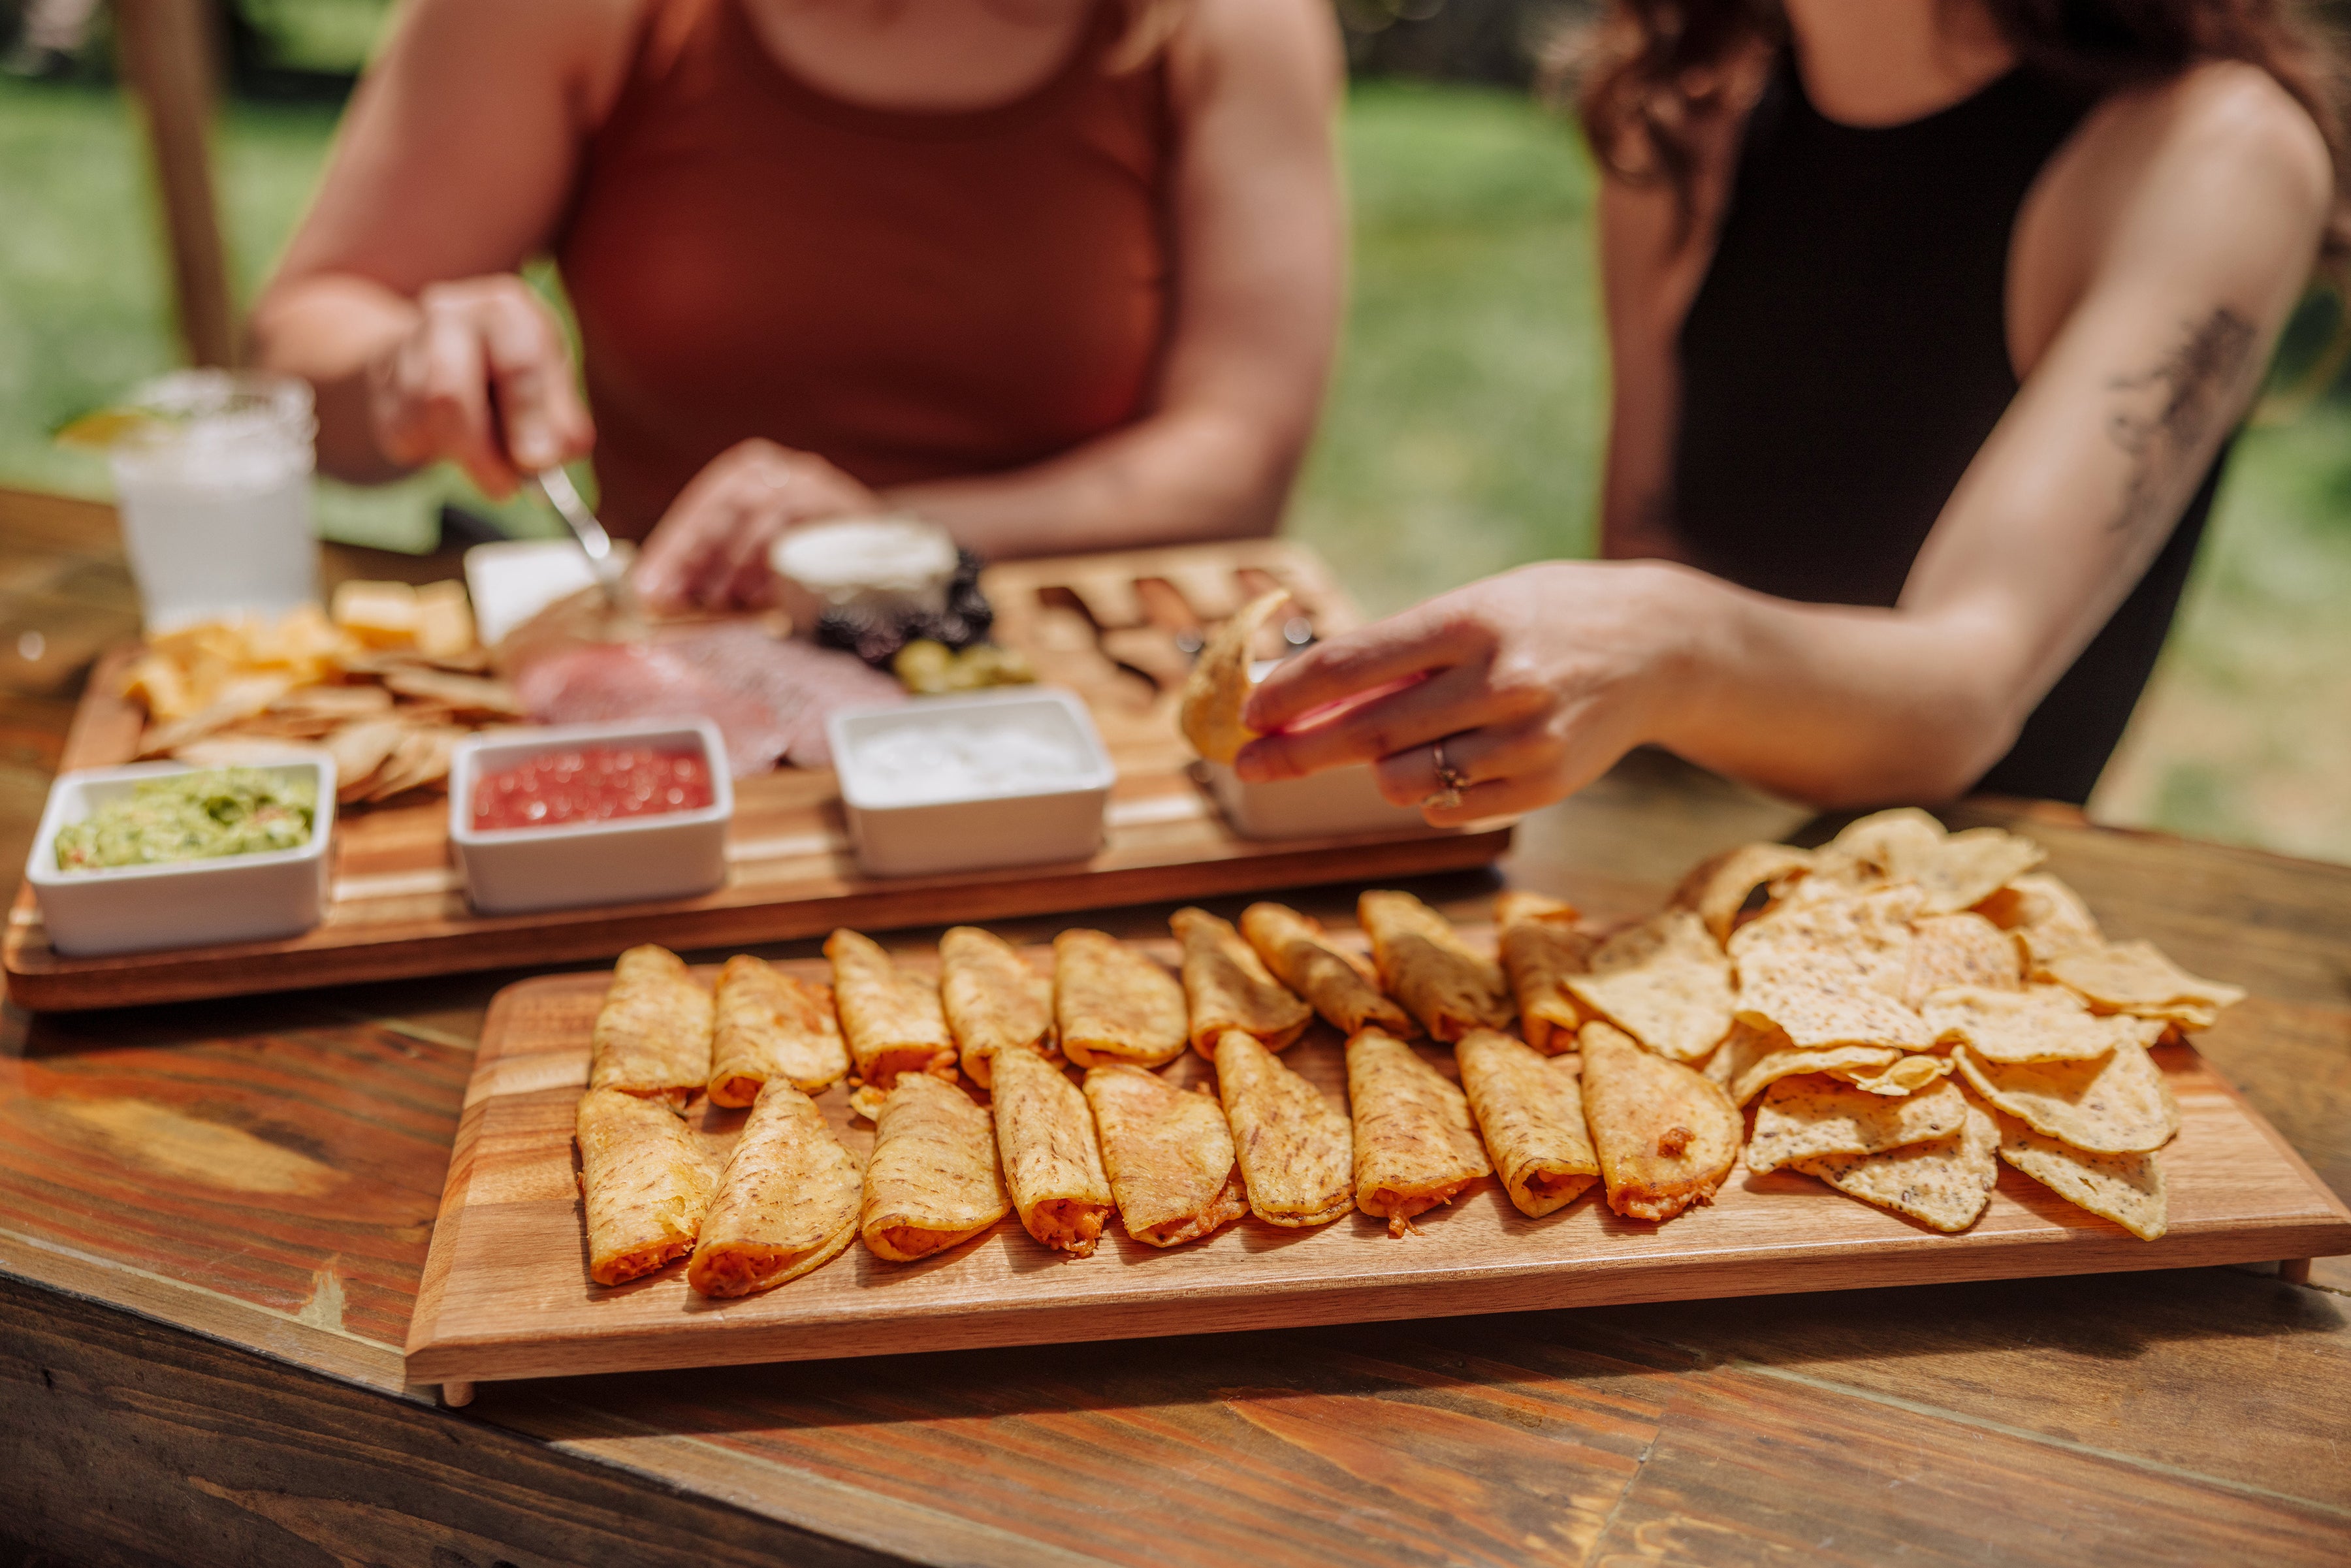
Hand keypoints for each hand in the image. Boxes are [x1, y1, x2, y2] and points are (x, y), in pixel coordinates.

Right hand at [366, 275, 592, 496]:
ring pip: (421, 418)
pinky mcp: (378, 377)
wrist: (437, 358)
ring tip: (484, 460)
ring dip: (459, 454)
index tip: (536, 462)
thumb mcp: (548, 392)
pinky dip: (430, 450)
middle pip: (448, 392)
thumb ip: (560, 422)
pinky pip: (402, 432)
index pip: (519, 362)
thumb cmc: (508, 379)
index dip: (529, 417)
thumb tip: (563, 447)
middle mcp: (451, 312)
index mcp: (507, 309)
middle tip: (504, 487)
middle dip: (479, 450)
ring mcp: (406, 342)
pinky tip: (445, 440)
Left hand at [633, 439, 882, 610]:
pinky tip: (760, 596)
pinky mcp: (840, 505)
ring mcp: (812, 482)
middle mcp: (779, 468)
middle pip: (726, 504)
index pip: (702, 505)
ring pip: (761, 514)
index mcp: (749, 470)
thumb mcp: (757, 544)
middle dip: (693, 554)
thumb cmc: (809, 550)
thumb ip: (717, 558)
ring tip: (719, 600)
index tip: (648, 587)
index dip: (671, 547)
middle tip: (672, 596)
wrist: (886, 544)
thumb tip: (663, 591)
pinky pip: (798, 531)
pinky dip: (773, 565)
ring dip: (733, 563)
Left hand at [1234, 560, 1705, 822]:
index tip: (1246, 714)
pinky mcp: (1546, 784)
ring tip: (1399, 744)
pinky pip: (1447, 807)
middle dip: (1294, 753)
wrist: (1657, 646)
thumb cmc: (1539, 621)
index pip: (1352, 663)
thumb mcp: (1471, 613)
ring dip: (1376, 770)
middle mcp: (1499, 679)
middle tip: (1247, 766)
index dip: (1288, 694)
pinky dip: (1429, 792)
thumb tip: (1295, 702)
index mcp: (1470, 620)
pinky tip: (1454, 760)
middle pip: (1365, 732)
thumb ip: (1392, 659)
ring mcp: (1526, 737)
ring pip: (1402, 781)